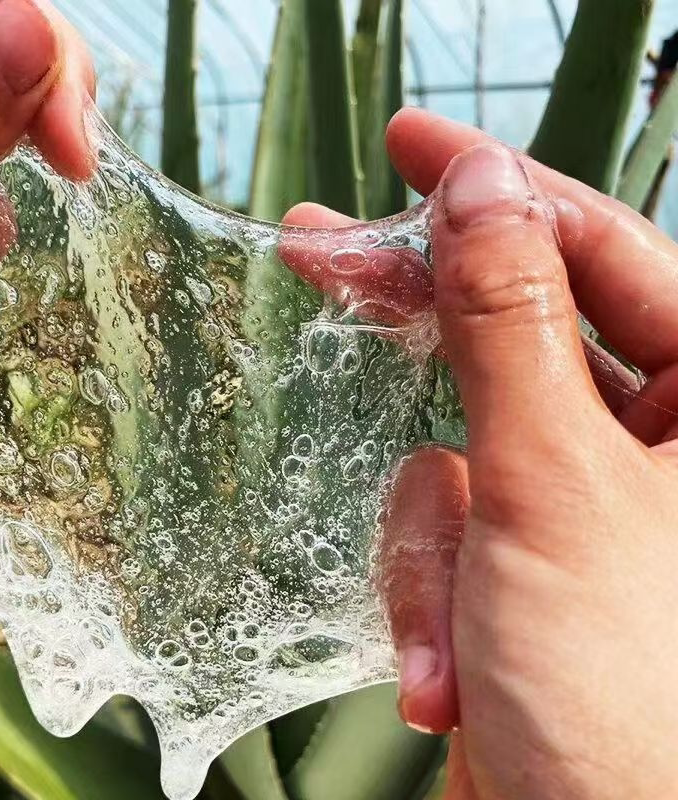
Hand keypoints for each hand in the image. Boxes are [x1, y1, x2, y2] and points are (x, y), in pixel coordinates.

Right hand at [284, 110, 677, 798]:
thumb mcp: (551, 482)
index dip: (499, 188)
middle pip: (515, 330)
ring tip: (450, 630)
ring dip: (429, 541)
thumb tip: (482, 189)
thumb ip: (511, 325)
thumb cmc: (627, 697)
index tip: (409, 142)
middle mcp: (656, 439)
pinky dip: (425, 593)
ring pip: (452, 446)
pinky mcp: (514, 553)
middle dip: (419, 315)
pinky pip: (438, 521)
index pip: (596, 248)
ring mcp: (576, 499)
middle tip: (319, 250)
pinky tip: (445, 673)